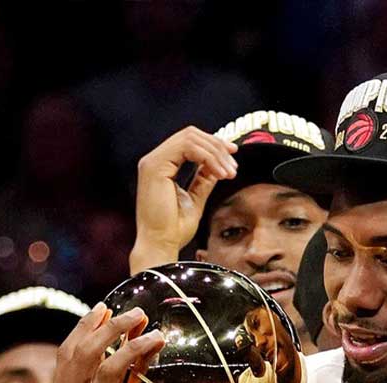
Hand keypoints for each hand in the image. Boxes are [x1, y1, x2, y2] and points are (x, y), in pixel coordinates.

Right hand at [132, 126, 237, 271]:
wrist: (161, 244)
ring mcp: (152, 162)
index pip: (189, 142)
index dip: (213, 144)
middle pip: (191, 134)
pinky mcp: (154, 167)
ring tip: (229, 173)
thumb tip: (216, 166)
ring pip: (191, 138)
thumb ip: (204, 179)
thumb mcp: (196, 199)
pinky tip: (220, 173)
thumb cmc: (174, 229)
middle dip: (217, 147)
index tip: (233, 156)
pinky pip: (187, 148)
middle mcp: (154, 160)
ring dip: (216, 153)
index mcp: (162, 166)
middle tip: (234, 166)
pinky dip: (209, 157)